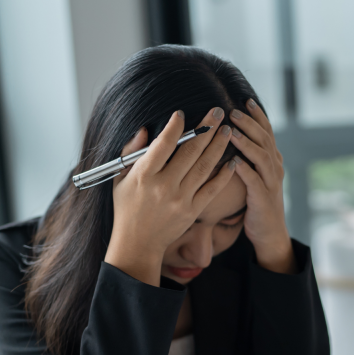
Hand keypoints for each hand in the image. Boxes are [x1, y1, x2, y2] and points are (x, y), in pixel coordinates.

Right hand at [104, 108, 234, 285]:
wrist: (138, 243)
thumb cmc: (127, 208)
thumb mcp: (120, 179)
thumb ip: (131, 152)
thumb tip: (145, 130)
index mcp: (144, 175)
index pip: (163, 145)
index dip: (174, 128)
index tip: (182, 114)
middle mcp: (164, 186)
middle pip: (189, 152)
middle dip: (205, 129)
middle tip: (217, 111)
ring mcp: (180, 199)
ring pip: (204, 167)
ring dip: (218, 146)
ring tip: (227, 130)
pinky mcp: (193, 211)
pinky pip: (212, 189)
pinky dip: (224, 174)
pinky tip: (233, 160)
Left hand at [229, 100, 296, 274]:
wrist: (269, 232)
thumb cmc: (257, 203)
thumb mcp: (256, 176)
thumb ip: (250, 158)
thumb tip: (233, 136)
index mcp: (273, 161)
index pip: (267, 132)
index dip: (258, 116)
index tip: (246, 100)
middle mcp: (275, 168)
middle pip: (264, 139)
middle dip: (248, 124)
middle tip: (233, 111)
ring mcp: (271, 183)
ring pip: (261, 156)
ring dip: (246, 142)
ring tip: (231, 131)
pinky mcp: (263, 198)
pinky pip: (254, 181)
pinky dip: (245, 170)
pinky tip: (234, 161)